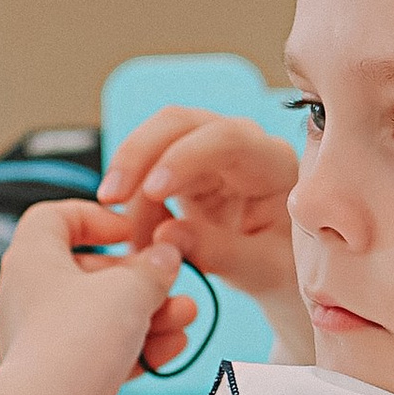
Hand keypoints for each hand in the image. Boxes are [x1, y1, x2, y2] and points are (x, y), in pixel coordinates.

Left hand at [0, 200, 194, 394]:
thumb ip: (154, 267)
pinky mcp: (63, 377)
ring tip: (186, 316)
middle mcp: (30, 297)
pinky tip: (172, 348)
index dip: (95, 217)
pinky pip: (104, 351)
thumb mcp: (129, 288)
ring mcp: (45, 339)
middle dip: (139, 276)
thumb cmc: (78, 340)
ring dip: (149, 313)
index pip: (54, 219)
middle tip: (170, 280)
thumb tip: (166, 257)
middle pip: (89, 270)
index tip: (129, 232)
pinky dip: (138, 347)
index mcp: (32, 260)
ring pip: (103, 314)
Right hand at [96, 108, 308, 356]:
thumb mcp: (262, 271)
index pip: (226, 139)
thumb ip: (219, 252)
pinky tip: (136, 233)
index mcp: (272, 164)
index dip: (183, 158)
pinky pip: (148, 166)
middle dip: (139, 154)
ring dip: (129, 178)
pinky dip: (133, 195)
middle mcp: (241, 144)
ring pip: (156, 138)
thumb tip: (165, 235)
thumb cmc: (283, 266)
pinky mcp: (185, 167)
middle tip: (110, 199)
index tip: (150, 191)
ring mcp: (209, 151)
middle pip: (180, 122)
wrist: (280, 269)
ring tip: (128, 237)